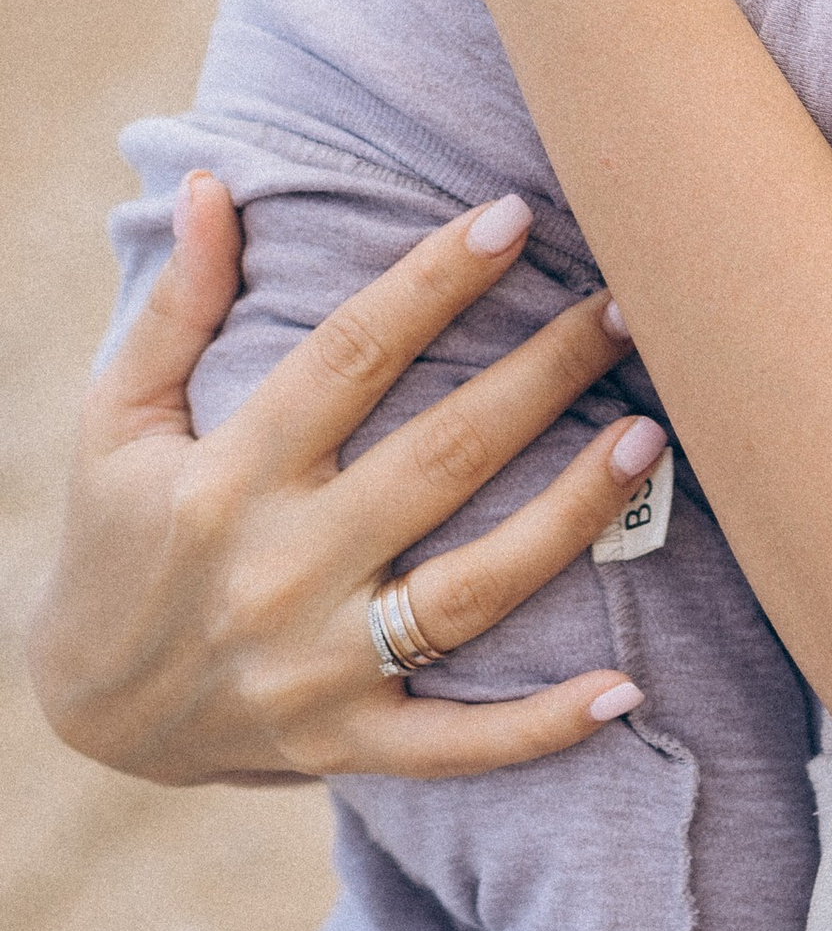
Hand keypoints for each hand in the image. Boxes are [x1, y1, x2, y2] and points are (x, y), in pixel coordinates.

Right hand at [29, 175, 666, 785]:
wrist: (81, 710)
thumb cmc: (116, 535)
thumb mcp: (117, 418)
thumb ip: (176, 305)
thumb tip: (213, 184)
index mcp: (227, 476)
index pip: (350, 358)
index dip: (436, 282)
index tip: (516, 215)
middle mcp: (278, 571)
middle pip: (440, 458)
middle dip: (544, 377)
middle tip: (631, 304)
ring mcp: (317, 668)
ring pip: (470, 592)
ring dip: (571, 516)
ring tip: (651, 439)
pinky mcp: (346, 745)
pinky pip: (457, 745)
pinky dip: (542, 727)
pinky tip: (625, 687)